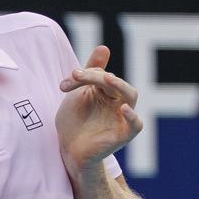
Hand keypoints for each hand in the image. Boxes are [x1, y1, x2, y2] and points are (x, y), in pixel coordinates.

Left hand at [56, 45, 141, 175]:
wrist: (69, 150)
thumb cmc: (75, 122)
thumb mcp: (77, 95)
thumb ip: (89, 72)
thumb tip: (105, 47)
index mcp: (106, 91)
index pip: (100, 75)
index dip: (82, 75)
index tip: (63, 84)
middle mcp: (117, 101)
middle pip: (114, 81)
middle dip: (96, 75)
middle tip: (77, 75)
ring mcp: (121, 117)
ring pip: (130, 96)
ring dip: (119, 85)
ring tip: (106, 79)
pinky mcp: (123, 135)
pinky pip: (136, 125)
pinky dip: (132, 117)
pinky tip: (123, 108)